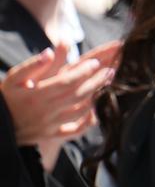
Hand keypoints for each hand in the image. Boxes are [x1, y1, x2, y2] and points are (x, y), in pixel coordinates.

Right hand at [0, 41, 119, 146]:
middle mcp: (45, 111)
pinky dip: (88, 121)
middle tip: (111, 71)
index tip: (96, 62)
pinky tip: (97, 110)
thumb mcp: (13, 78)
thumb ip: (32, 65)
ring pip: (80, 112)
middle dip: (97, 82)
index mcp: (36, 95)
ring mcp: (49, 125)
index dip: (84, 71)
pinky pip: (74, 130)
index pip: (67, 82)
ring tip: (108, 85)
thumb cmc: (6, 97)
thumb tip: (50, 52)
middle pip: (78, 95)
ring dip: (96, 98)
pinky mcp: (51, 135)